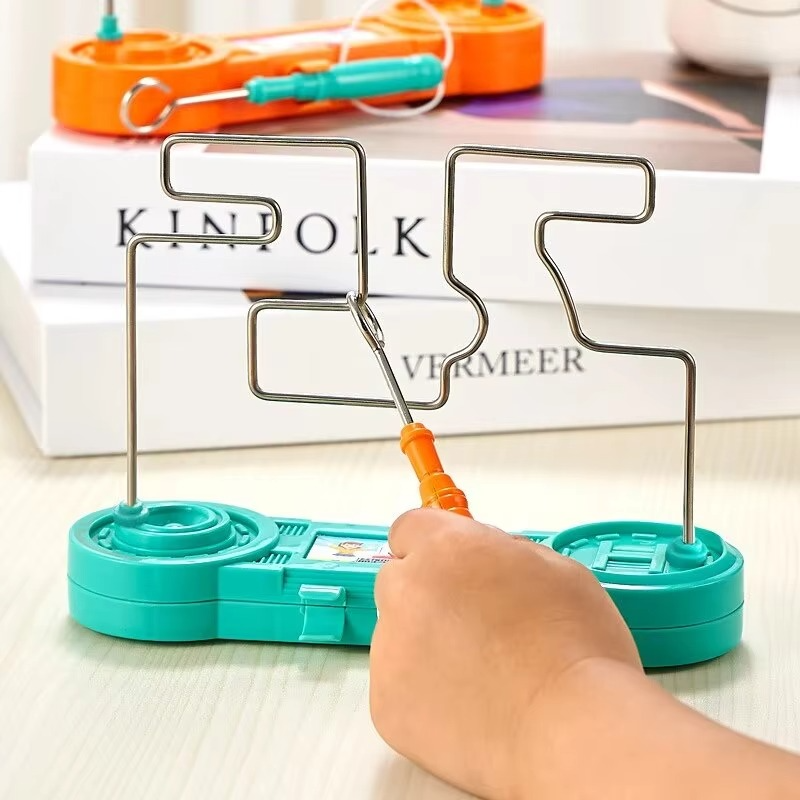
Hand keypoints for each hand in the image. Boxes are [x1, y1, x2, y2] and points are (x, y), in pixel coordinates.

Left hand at [368, 508, 641, 798]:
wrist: (571, 730)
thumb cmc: (575, 651)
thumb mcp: (557, 568)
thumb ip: (506, 552)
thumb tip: (490, 558)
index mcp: (447, 549)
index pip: (410, 528)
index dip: (431, 546)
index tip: (447, 564)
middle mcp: (408, 591)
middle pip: (399, 580)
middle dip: (428, 595)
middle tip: (474, 624)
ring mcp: (391, 649)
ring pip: (398, 635)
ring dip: (426, 645)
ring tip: (483, 674)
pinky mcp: (387, 703)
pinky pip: (397, 686)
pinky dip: (424, 693)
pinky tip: (470, 704)